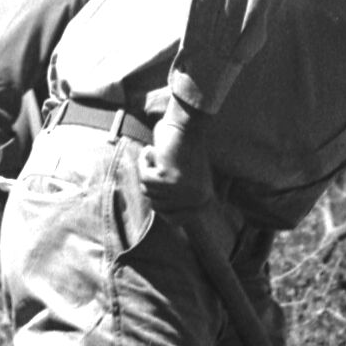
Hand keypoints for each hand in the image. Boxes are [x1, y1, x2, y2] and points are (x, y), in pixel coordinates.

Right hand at [140, 99, 215, 215]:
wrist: (186, 124)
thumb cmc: (183, 147)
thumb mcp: (184, 179)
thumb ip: (175, 197)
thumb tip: (161, 211)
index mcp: (202, 201)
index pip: (175, 220)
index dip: (161, 206)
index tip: (159, 187)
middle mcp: (195, 199)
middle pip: (157, 206)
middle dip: (153, 184)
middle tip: (160, 164)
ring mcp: (182, 191)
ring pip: (148, 191)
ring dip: (147, 171)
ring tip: (158, 155)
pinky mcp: (168, 180)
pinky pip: (144, 179)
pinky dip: (143, 163)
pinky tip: (152, 150)